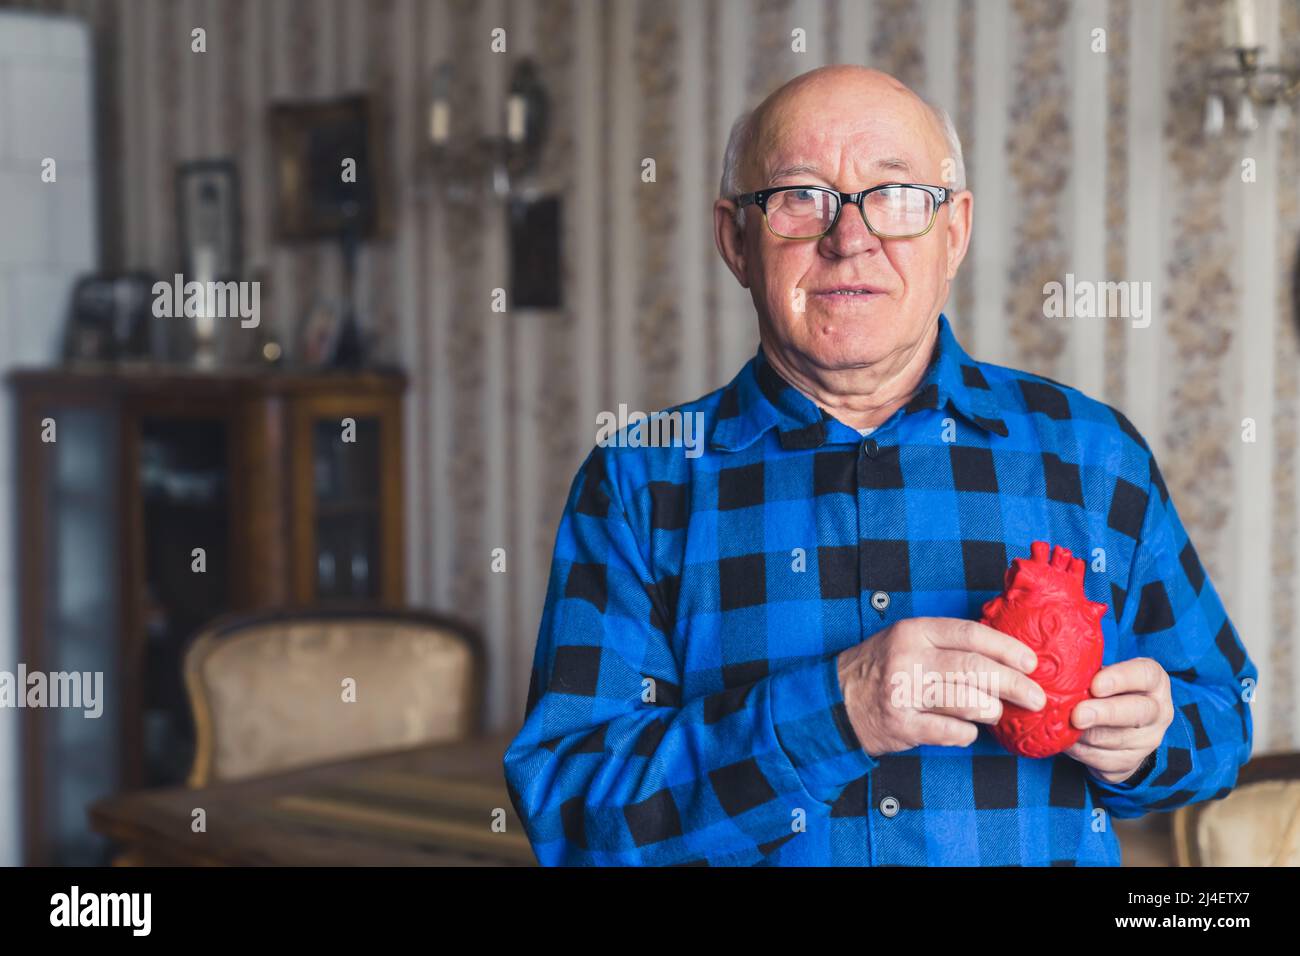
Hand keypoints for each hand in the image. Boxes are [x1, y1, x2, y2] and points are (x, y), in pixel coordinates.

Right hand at [836, 617, 1045, 757]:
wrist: (836, 700)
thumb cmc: (881, 668)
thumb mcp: (908, 641)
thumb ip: (947, 643)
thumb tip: (1003, 655)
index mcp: (914, 631)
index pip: (970, 634)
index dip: (1006, 647)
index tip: (1032, 662)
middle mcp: (908, 658)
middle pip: (974, 667)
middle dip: (1013, 683)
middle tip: (1036, 697)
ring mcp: (902, 692)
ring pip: (964, 700)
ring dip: (990, 709)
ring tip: (998, 713)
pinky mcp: (900, 724)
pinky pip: (948, 731)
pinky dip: (966, 734)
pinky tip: (969, 731)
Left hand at [1065, 657, 1173, 783]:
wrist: (1117, 726)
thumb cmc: (1105, 690)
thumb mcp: (1102, 675)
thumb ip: (1087, 674)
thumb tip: (1057, 675)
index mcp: (1153, 682)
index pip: (1145, 675)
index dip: (1120, 679)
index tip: (1095, 685)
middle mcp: (1158, 712)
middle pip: (1136, 712)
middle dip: (1104, 714)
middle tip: (1077, 715)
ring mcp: (1147, 741)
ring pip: (1115, 740)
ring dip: (1084, 735)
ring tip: (1061, 726)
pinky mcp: (1131, 763)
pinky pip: (1102, 761)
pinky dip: (1080, 752)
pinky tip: (1065, 743)